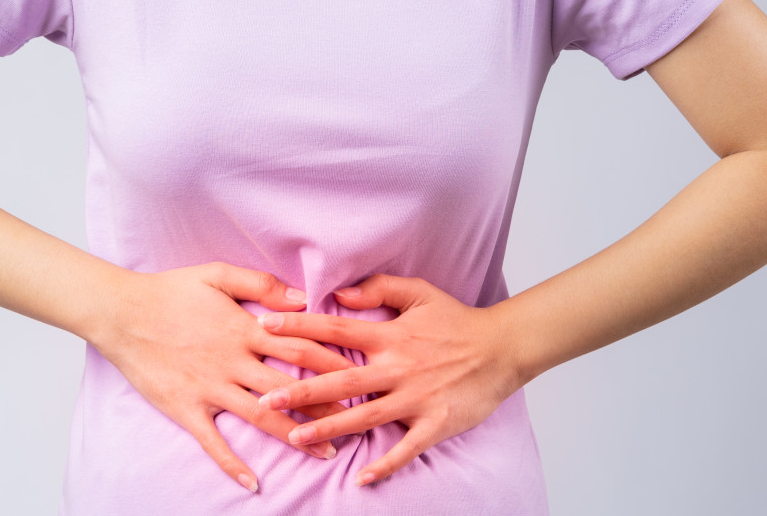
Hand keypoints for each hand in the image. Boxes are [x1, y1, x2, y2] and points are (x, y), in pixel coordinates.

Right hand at [87, 262, 355, 492]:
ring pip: (262, 416)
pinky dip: (233, 464)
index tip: (360, 373)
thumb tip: (301, 297)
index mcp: (245, 328)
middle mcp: (233, 361)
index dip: (333, 360)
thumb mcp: (218, 275)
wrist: (122, 313)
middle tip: (358, 420)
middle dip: (327, 404)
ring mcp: (211, 388)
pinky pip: (214, 442)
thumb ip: (261, 284)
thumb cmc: (170, 290)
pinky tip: (253, 483)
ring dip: (296, 436)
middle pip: (290, 386)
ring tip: (325, 453)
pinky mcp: (187, 408)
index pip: (300, 346)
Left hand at [253, 273, 523, 486]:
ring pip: (365, 415)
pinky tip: (361, 478)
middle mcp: (398, 366)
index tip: (264, 327)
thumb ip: (378, 289)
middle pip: (341, 379)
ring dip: (329, 428)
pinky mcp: (436, 422)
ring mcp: (416, 397)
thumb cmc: (457, 320)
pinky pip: (406, 448)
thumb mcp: (419, 292)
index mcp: (390, 334)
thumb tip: (340, 293)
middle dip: (302, 390)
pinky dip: (385, 464)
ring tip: (295, 438)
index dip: (298, 327)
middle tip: (266, 399)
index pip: (335, 328)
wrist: (502, 348)